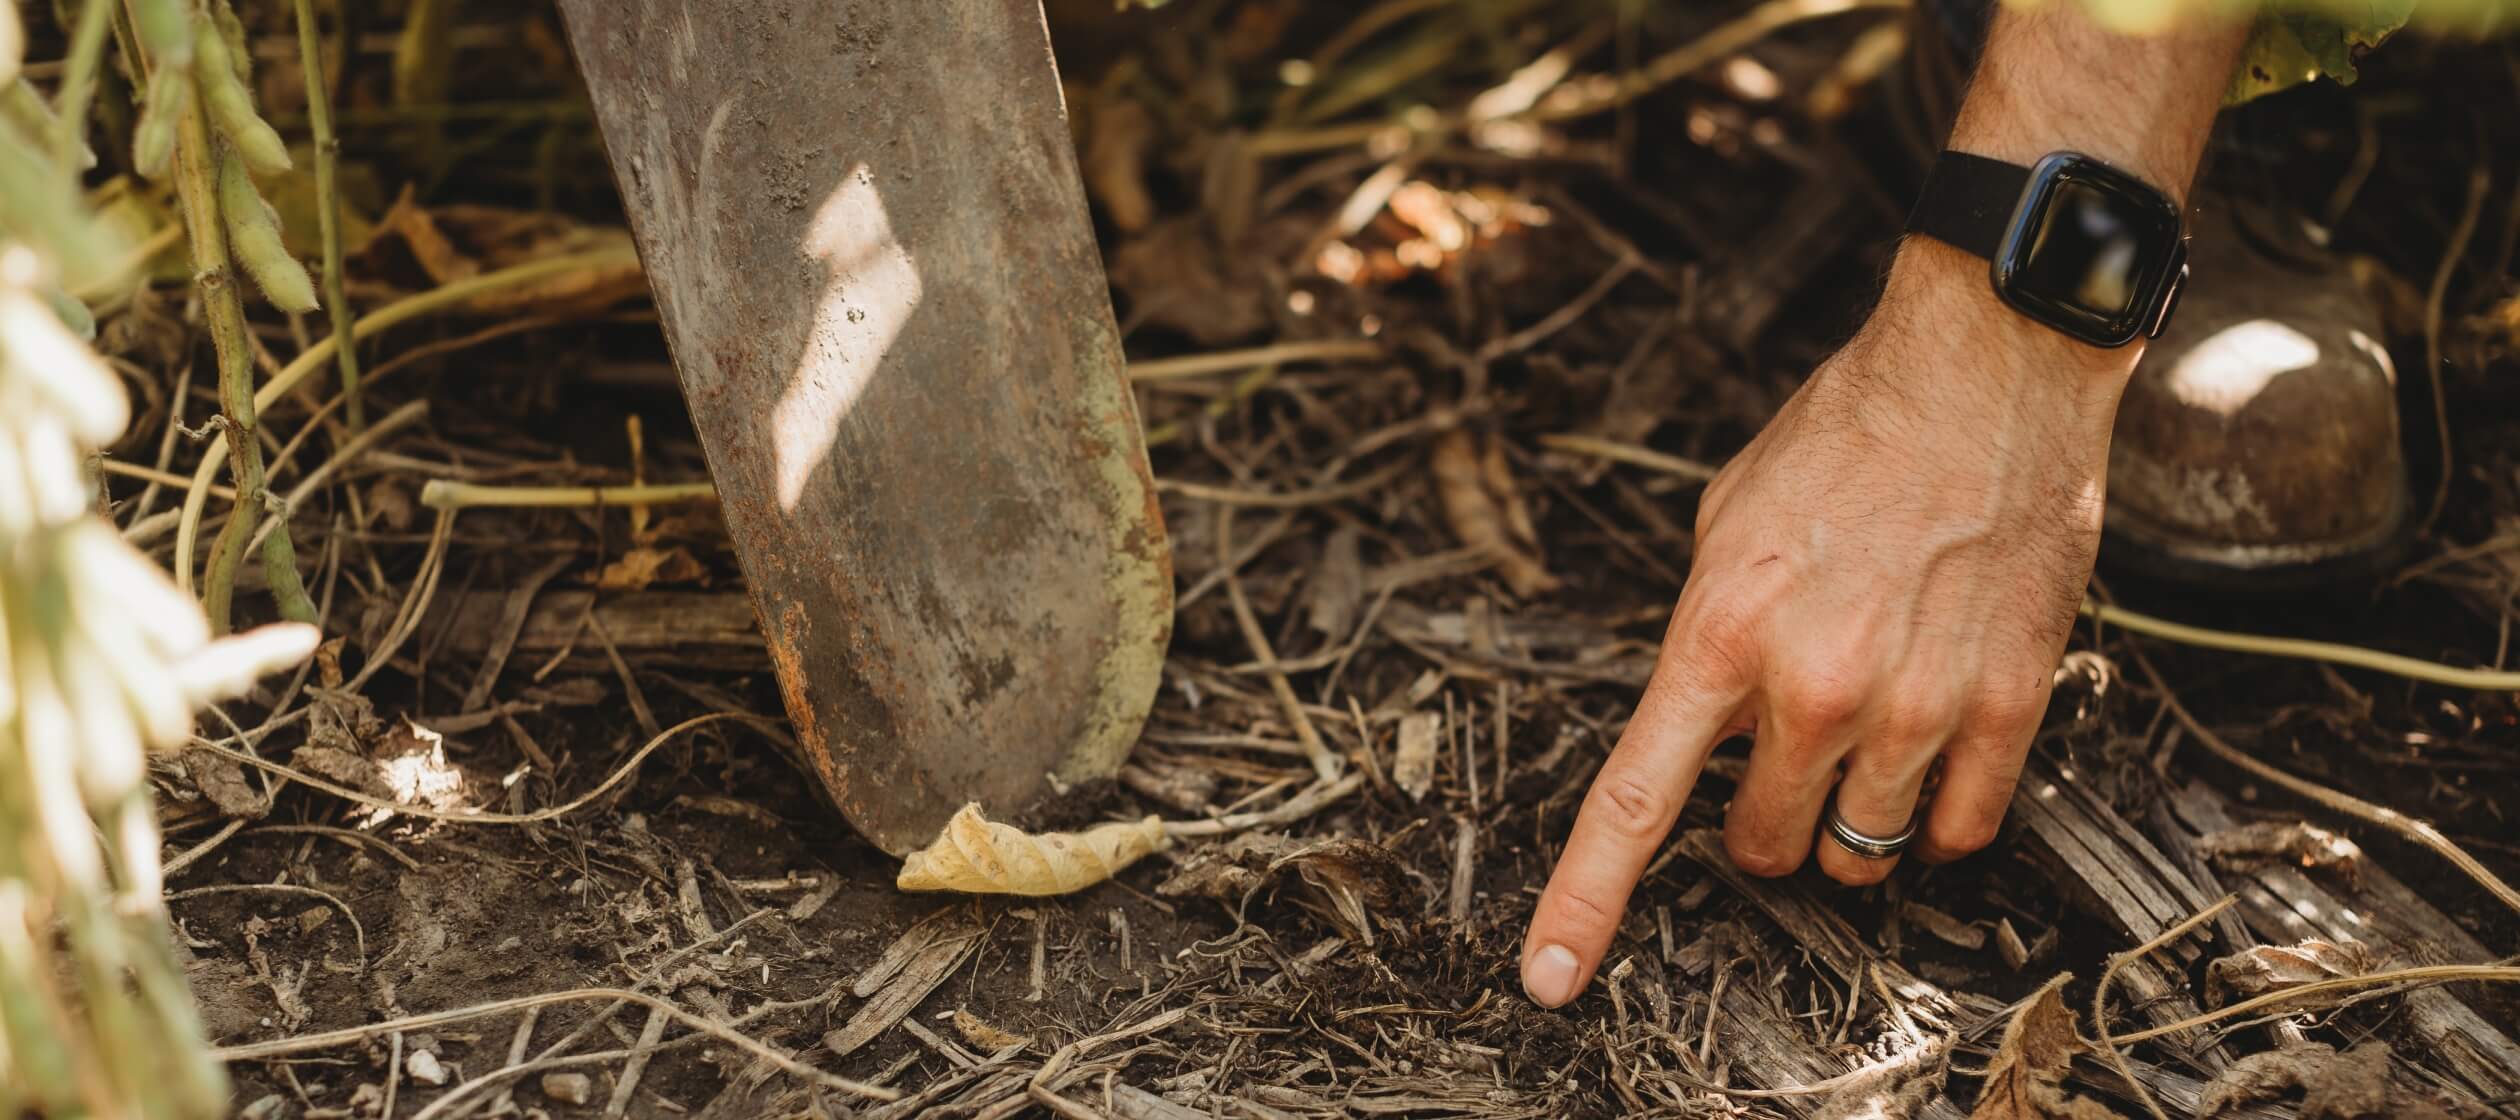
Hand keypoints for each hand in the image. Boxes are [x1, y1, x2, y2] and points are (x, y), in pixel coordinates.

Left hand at [1518, 241, 2142, 1007]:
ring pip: (1860, 853)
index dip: (1586, 902)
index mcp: (1719, 633)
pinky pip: (1960, 831)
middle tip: (1780, 757)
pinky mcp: (2005, 703)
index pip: (1635, 802)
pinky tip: (1931, 756)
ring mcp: (1915, 702)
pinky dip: (1937, 818)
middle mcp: (1813, 684)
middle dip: (1758, 820)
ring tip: (1863, 743)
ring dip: (1850, 823)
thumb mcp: (1724, 522)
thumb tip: (1706, 721)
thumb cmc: (1846, 434)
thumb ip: (1707, 637)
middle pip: (1759, 844)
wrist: (1983, 370)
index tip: (1554, 975)